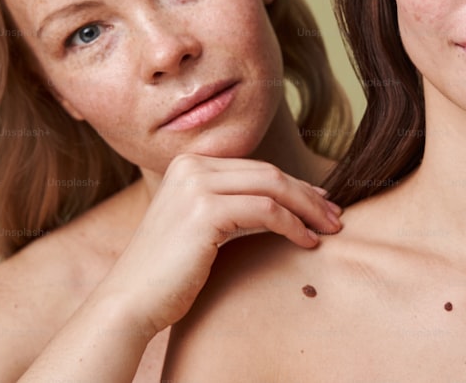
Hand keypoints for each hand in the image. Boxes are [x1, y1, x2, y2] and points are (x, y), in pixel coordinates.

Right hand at [90, 154, 341, 334]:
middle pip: (269, 173)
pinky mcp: (204, 210)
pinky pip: (266, 211)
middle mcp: (191, 166)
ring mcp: (196, 185)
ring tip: (330, 229)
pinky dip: (292, 225)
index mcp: (188, 163)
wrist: (130, 300)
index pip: (256, 168)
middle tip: (335, 216)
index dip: (294, 184)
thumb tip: (284, 199)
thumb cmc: (169, 271)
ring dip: (308, 209)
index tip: (321, 202)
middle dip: (308, 195)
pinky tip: (307, 242)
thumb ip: (230, 203)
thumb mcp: (199, 224)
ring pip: (273, 188)